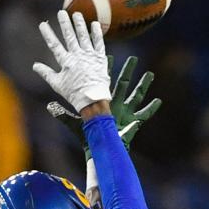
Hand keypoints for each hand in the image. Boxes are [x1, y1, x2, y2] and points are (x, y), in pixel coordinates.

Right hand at [33, 10, 110, 113]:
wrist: (93, 100)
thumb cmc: (74, 94)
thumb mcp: (57, 84)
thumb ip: (46, 73)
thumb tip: (34, 66)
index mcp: (66, 62)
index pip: (54, 45)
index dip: (48, 34)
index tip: (42, 25)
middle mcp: (77, 56)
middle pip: (70, 36)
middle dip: (65, 23)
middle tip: (61, 12)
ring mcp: (89, 56)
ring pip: (84, 36)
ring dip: (80, 24)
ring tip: (77, 14)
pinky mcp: (100, 58)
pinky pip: (99, 43)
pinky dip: (97, 33)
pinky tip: (94, 24)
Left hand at [47, 55, 161, 150]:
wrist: (98, 151)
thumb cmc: (88, 138)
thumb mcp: (75, 123)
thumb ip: (63, 114)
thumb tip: (50, 105)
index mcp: (103, 102)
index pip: (104, 82)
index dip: (107, 70)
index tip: (109, 56)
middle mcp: (115, 105)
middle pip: (123, 85)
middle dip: (128, 72)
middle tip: (133, 58)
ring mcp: (125, 113)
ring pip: (136, 96)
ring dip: (143, 85)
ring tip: (150, 74)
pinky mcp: (132, 124)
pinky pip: (144, 115)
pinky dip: (152, 108)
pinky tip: (159, 101)